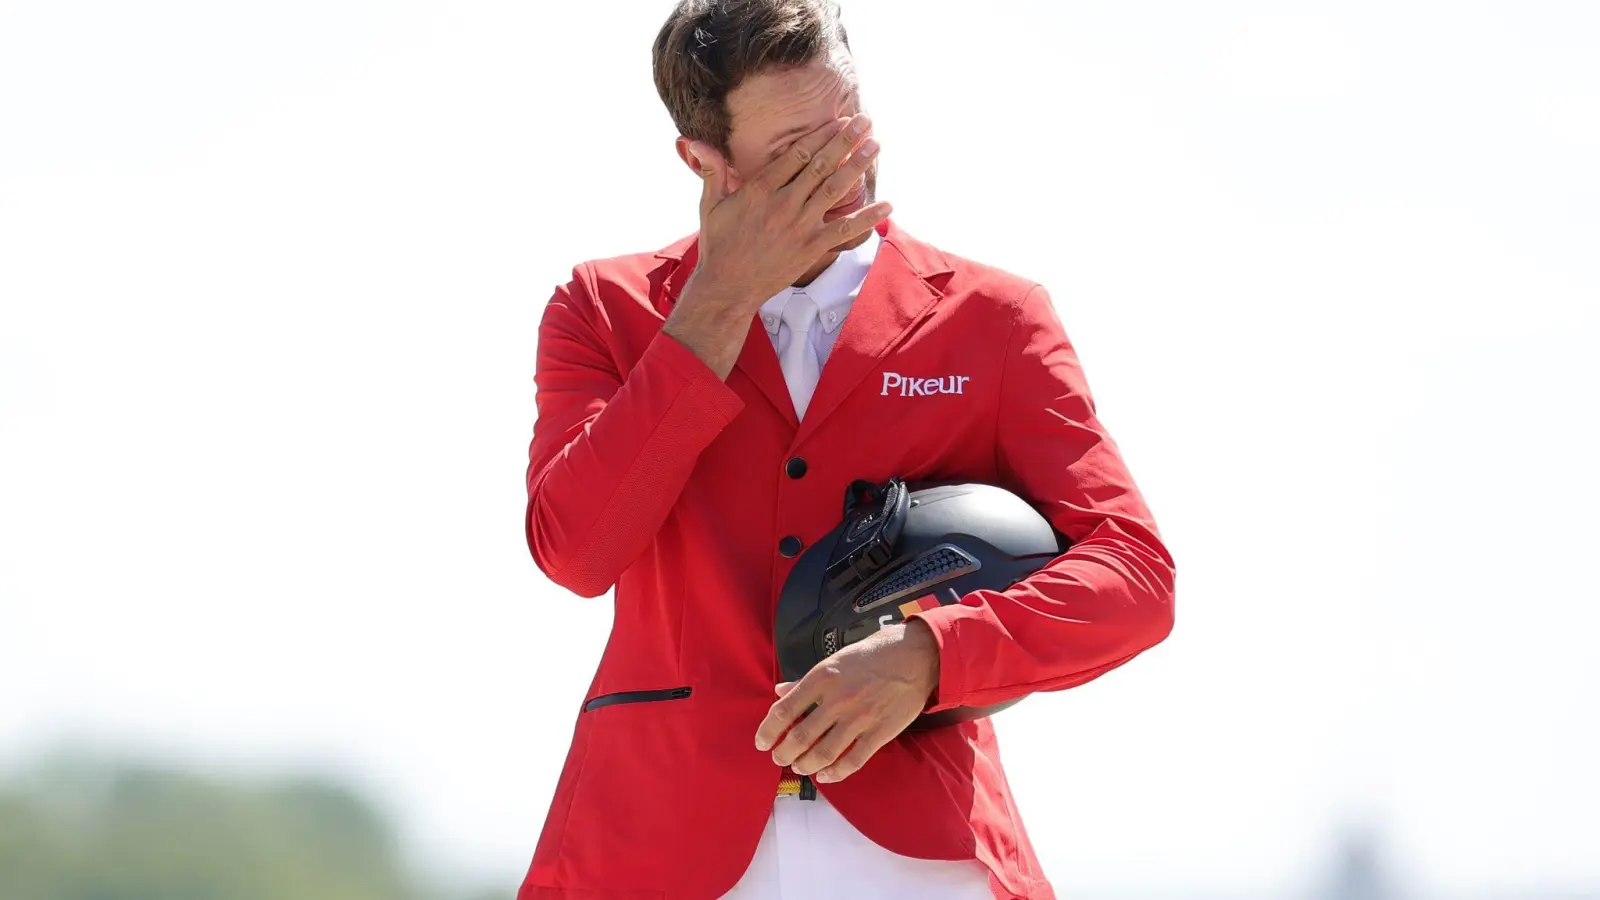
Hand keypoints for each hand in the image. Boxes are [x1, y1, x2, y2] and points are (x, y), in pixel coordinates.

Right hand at [661, 114, 890, 377]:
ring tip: (875, 146)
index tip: (838, 121)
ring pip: (835, 189)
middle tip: (865, 122)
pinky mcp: (811, 248)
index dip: (821, 135)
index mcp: (760, 189)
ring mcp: (800, 226)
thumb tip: (692, 140)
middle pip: (821, 164)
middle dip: (845, 141)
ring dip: (857, 166)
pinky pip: (845, 230)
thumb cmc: (718, 244)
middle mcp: (783, 203)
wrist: (727, 287)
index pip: (797, 154)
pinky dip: (867, 217)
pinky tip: (887, 205)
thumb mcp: (710, 204)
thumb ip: (711, 171)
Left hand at [755, 618, 939, 783]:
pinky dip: (835, 773)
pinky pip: (852, 761)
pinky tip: (825, 776)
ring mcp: (860, 718)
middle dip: (784, 754)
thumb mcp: (834, 660)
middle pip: (800, 737)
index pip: (784, 710)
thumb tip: (780, 692)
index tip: (761, 742)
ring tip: (799, 766)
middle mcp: (838, 699)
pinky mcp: (880, 733)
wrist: (916, 657)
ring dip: (806, 765)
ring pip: (823, 753)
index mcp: (822, 677)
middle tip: (779, 758)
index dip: (768, 730)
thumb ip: (806, 681)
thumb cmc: (872, 655)